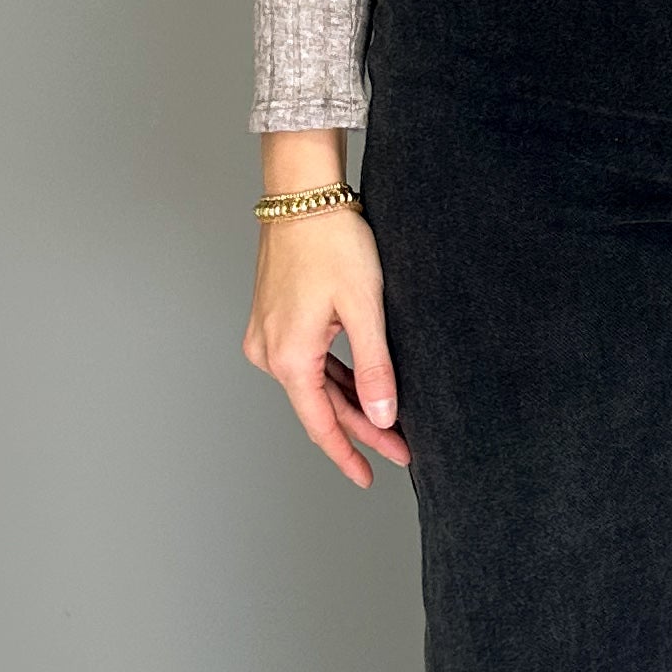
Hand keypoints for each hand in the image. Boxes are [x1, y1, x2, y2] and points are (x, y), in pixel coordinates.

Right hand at [244, 141, 409, 491]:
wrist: (303, 195)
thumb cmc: (333, 242)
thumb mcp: (365, 309)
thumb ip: (375, 367)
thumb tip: (383, 418)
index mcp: (289, 357)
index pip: (321, 424)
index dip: (348, 455)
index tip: (370, 477)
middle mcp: (270, 353)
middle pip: (320, 406)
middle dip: (362, 429)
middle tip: (403, 449)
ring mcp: (268, 336)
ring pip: (314, 385)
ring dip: (350, 403)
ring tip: (391, 423)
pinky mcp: (274, 320)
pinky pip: (308, 362)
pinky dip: (335, 378)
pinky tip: (362, 386)